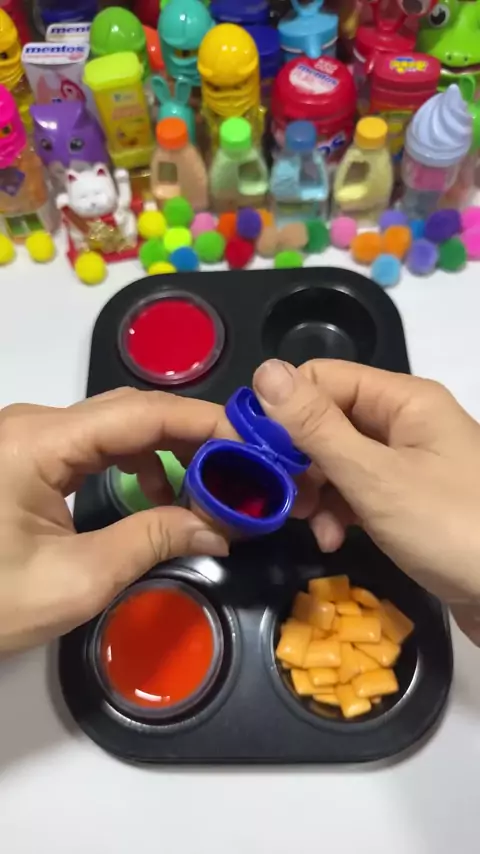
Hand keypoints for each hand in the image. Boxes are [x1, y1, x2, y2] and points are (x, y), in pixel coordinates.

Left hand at [0, 388, 230, 652]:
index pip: (140, 413)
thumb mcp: (76, 580)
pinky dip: (135, 462)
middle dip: (192, 436)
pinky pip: (93, 443)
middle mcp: (33, 423)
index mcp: (39, 442)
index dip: (203, 422)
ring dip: (166, 450)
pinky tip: (156, 494)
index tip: (252, 445)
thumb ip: (152, 542)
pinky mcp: (25, 454)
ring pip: (115, 425)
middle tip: (242, 468)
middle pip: (130, 411)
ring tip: (206, 489)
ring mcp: (27, 436)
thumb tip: (218, 528)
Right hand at [253, 359, 479, 644]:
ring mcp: (409, 464)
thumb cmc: (450, 528)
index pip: (323, 379)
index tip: (249, 448)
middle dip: (298, 459)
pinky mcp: (409, 502)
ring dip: (316, 492)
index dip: (282, 408)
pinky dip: (339, 513)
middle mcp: (405, 423)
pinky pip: (359, 493)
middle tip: (279, 497)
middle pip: (329, 421)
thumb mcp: (375, 478)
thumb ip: (317, 427)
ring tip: (308, 525)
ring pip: (339, 461)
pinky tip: (330, 539)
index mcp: (403, 400)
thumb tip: (265, 370)